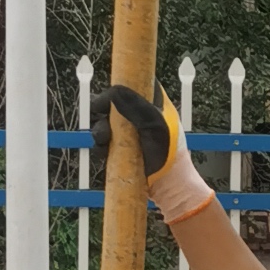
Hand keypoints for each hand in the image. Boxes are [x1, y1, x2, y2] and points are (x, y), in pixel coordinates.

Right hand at [90, 85, 210, 223]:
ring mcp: (128, 133)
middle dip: (102, 112)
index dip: (116, 87)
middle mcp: (138, 115)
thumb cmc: (169, 153)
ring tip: (106, 140)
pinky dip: (100, 146)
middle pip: (111, 103)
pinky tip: (105, 152)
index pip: (131, 84)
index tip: (106, 99)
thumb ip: (137, 106)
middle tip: (103, 121)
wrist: (169, 185)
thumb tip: (114, 91)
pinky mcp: (120, 149)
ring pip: (103, 123)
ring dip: (100, 130)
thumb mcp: (156, 125)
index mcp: (152, 102)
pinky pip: (102, 143)